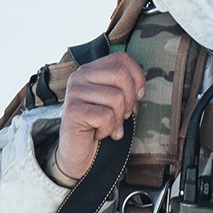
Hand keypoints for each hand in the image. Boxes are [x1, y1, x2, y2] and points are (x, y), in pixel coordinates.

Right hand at [54, 53, 146, 182]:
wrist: (79, 153)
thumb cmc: (101, 125)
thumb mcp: (117, 102)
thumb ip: (127, 88)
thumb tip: (140, 88)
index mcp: (91, 69)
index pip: (122, 59)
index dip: (137, 78)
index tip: (136, 97)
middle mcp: (79, 76)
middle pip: (121, 75)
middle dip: (130, 99)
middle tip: (122, 116)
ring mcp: (73, 92)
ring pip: (116, 98)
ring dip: (118, 119)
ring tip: (108, 126)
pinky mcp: (72, 110)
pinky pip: (106, 116)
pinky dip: (108, 129)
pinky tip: (98, 132)